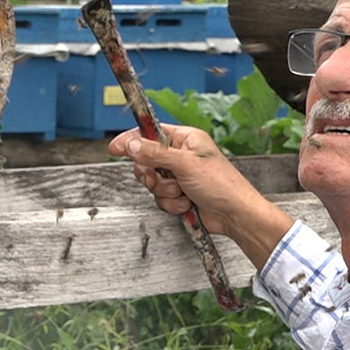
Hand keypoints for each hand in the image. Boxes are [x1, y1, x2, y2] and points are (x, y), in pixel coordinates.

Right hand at [108, 126, 293, 268]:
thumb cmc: (222, 185)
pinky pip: (160, 197)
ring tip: (182, 192)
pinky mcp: (179, 194)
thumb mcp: (185, 164)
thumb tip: (131, 144)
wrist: (234, 215)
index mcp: (185, 139)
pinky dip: (171, 203)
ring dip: (164, 191)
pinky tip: (186, 203)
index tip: (115, 148)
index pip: (150, 133)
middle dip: (152, 174)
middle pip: (146, 160)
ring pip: (152, 182)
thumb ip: (155, 153)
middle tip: (159, 179)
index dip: (132, 140)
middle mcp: (180, 155)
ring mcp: (179, 176)